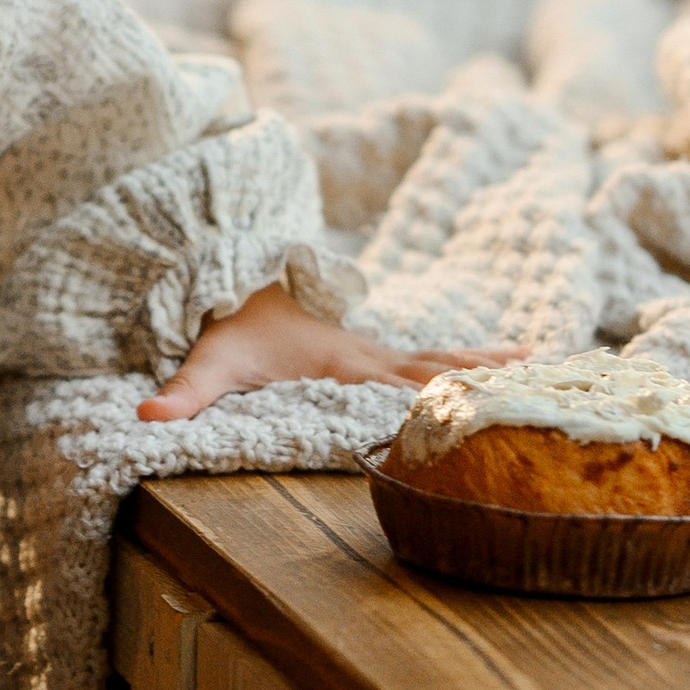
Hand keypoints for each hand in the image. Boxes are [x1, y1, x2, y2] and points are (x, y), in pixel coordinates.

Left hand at [137, 281, 512, 424]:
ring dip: (488, 364)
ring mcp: (375, 351)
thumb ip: (181, 392)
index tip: (491, 409)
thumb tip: (145, 413)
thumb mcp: (205, 363)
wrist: (228, 276)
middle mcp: (370, 356)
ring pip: (443, 357)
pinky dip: (470, 360)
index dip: (442, 399)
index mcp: (345, 367)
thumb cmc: (225, 327)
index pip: (400, 388)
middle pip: (438, 369)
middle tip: (543, 380)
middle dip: (486, 379)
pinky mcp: (371, 352)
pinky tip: (510, 361)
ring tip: (544, 362)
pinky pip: (432, 356)